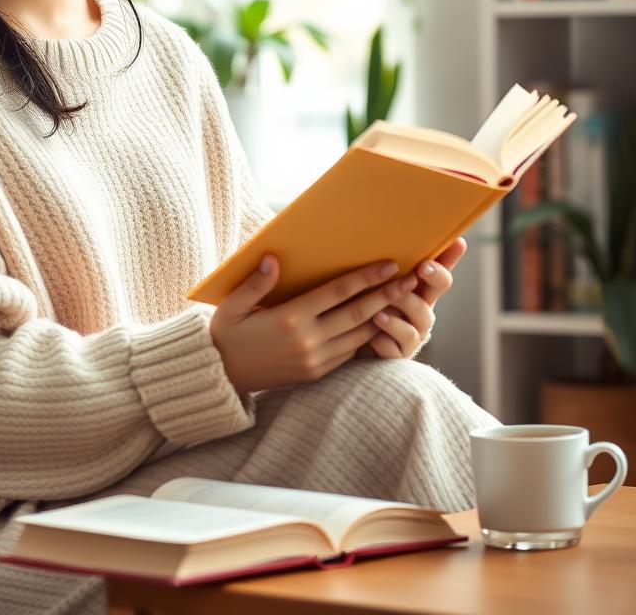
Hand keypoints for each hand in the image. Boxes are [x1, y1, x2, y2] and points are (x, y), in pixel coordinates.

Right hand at [209, 255, 421, 394]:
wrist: (221, 377)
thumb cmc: (225, 334)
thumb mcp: (232, 306)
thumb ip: (256, 282)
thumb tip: (273, 258)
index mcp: (289, 319)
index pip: (337, 293)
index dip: (366, 278)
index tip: (390, 265)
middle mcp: (308, 341)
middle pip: (358, 313)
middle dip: (388, 295)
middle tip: (414, 280)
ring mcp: (315, 360)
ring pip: (359, 335)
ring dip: (384, 316)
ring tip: (405, 300)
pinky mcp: (316, 373)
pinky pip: (349, 353)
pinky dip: (368, 337)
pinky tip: (380, 323)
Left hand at [355, 237, 465, 359]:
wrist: (344, 344)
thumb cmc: (359, 306)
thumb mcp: (368, 281)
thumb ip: (376, 264)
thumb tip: (371, 226)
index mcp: (416, 291)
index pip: (438, 271)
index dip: (450, 257)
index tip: (457, 242)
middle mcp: (419, 311)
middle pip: (436, 292)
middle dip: (433, 277)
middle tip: (422, 267)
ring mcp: (412, 335)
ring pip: (419, 320)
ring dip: (404, 307)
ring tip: (385, 303)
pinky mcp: (397, 354)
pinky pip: (396, 346)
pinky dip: (385, 336)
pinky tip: (373, 333)